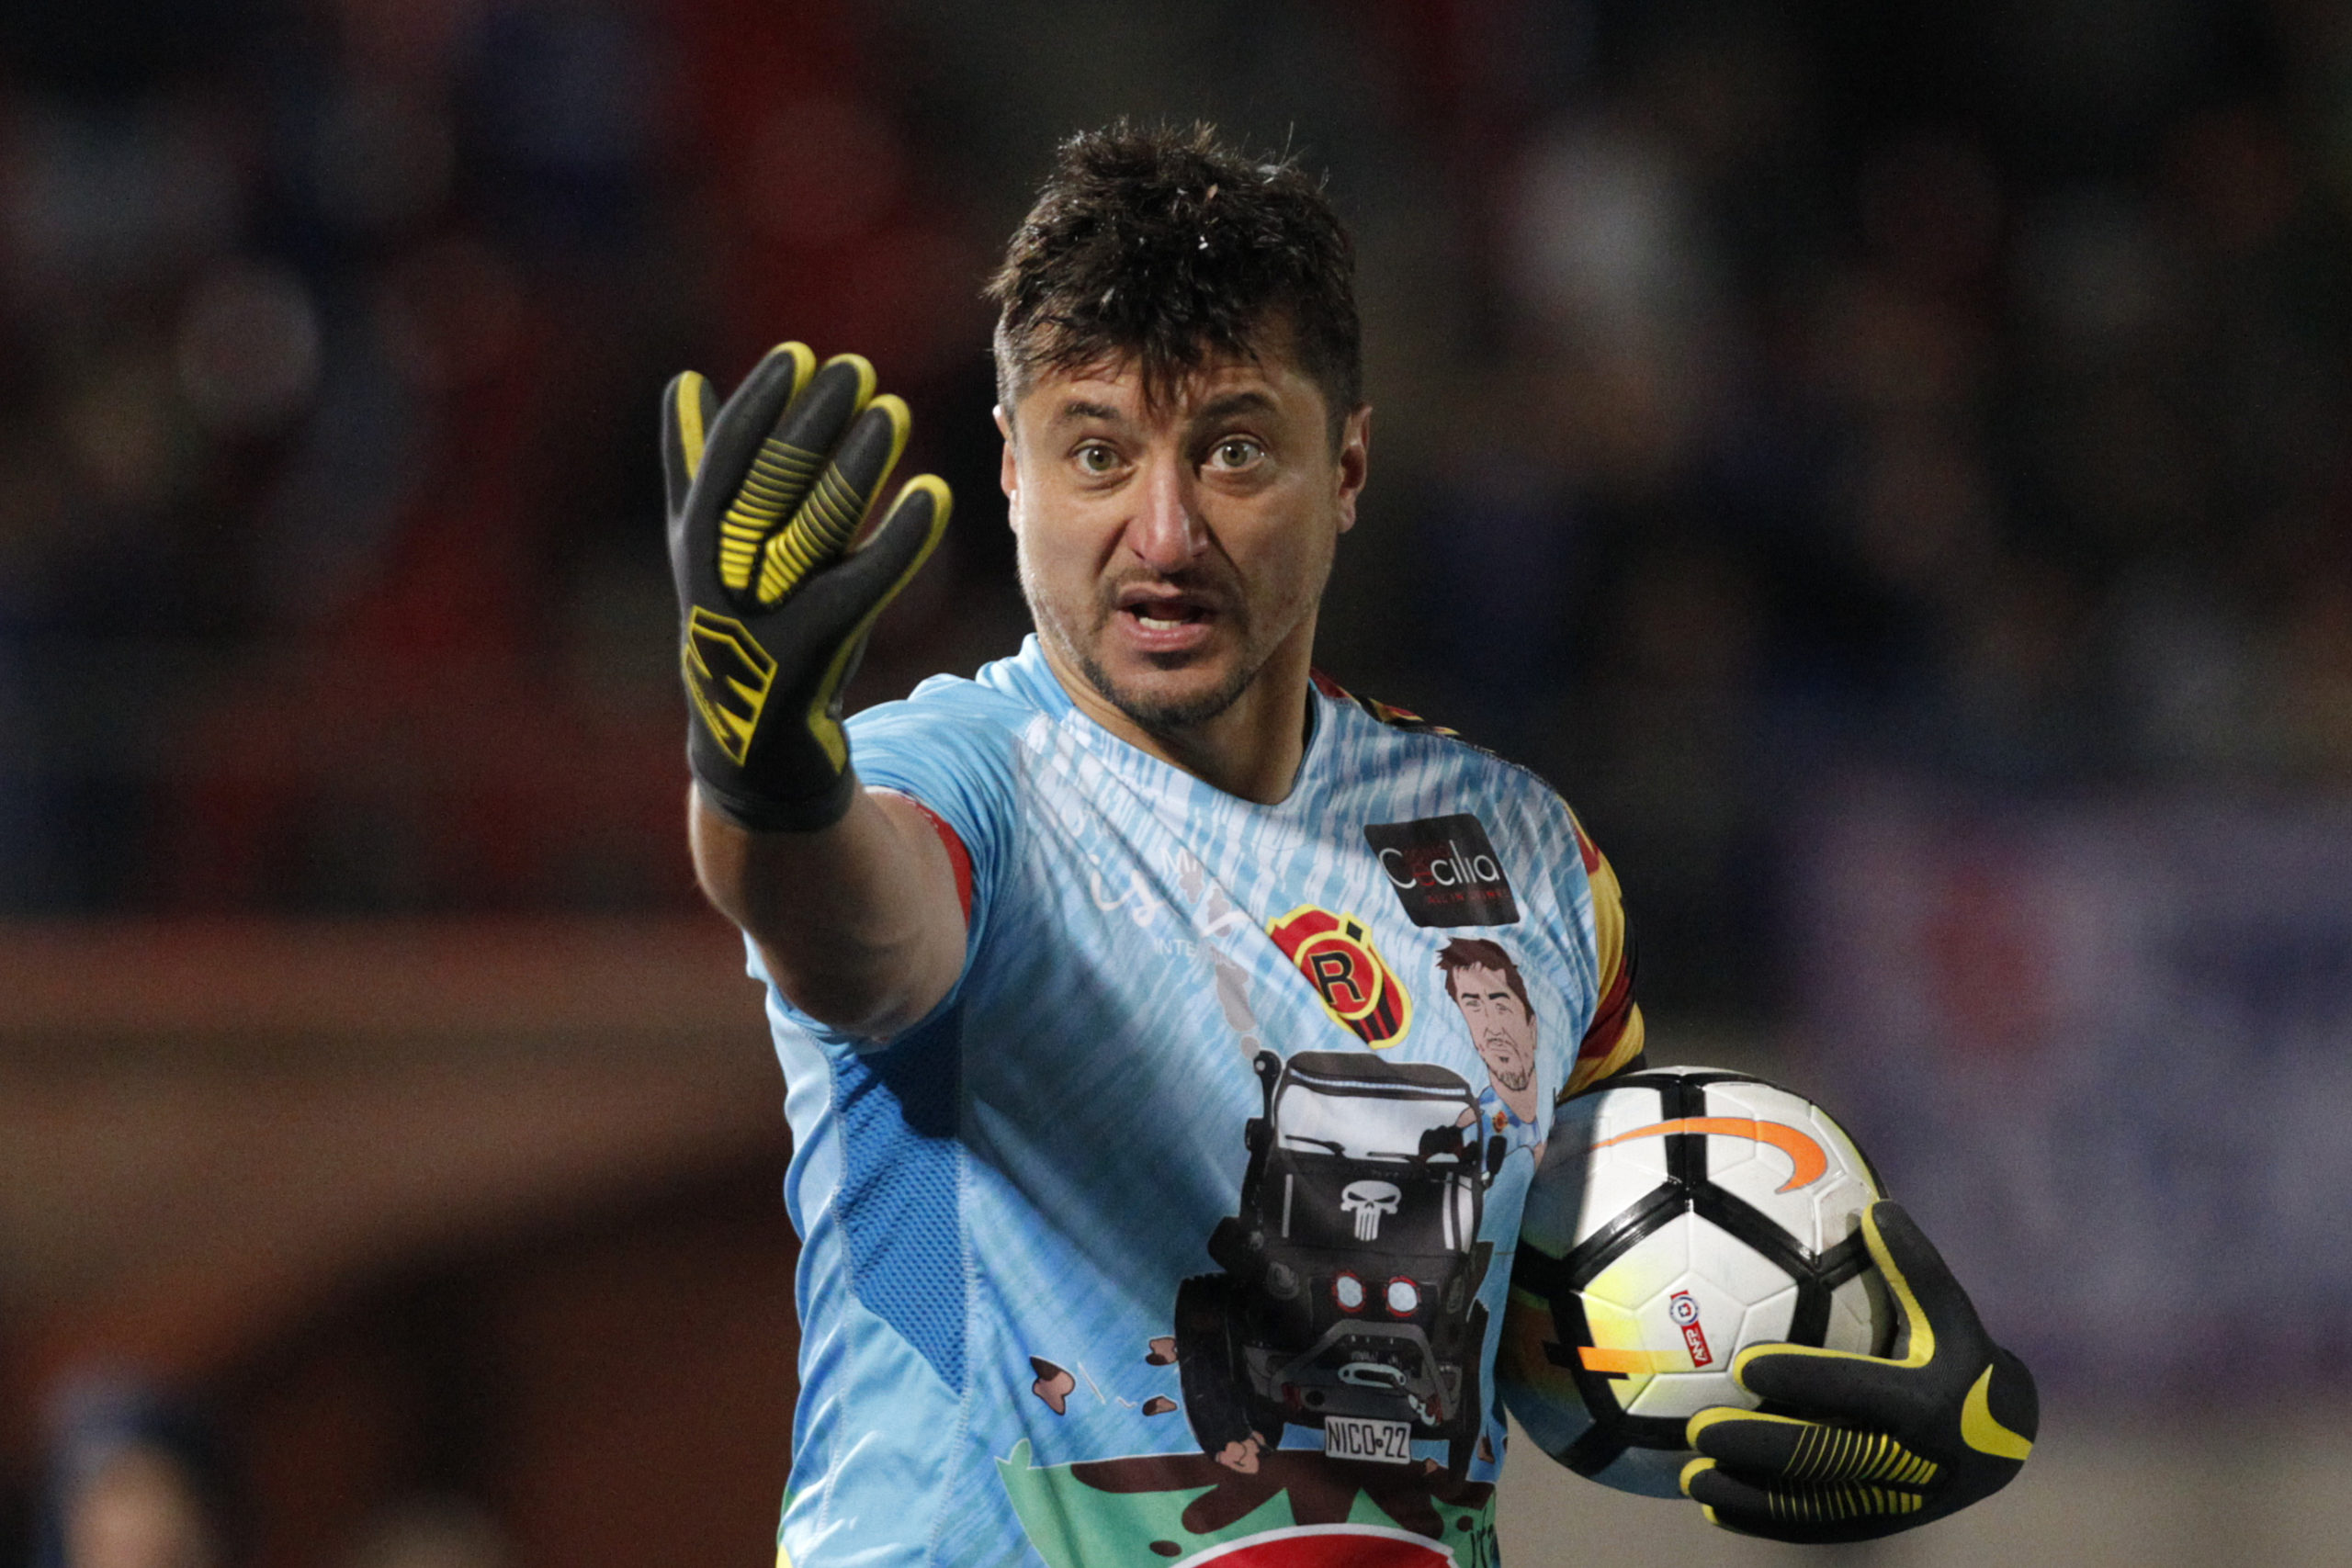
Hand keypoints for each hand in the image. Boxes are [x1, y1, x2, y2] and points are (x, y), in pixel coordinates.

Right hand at [665, 343, 950, 829]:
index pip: (724, 459)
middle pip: (769, 486)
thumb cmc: (737, 624)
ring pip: (813, 529)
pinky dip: (899, 537)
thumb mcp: (706, 551)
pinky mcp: (814, 651)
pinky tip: (932, 491)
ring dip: (854, 466)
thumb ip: (694, 467)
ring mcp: (766, 616)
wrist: (748, 745)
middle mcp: (723, 576)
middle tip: (856, 368)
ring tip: (892, 410)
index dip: (760, 405)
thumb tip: (686, 382)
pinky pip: (864, 584)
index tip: (798, 356)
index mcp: (694, 542)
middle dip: (811, 422)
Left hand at [1680, 1200, 2036, 1542]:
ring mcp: (1895, 1499)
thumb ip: (1915, 1265)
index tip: (1743, 1364)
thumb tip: (1875, 1205)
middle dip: (1760, 1448)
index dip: (1802, 1379)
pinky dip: (1766, 1521)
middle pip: (1826, 1456)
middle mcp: (1912, 1458)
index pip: (1856, 1390)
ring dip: (1749, 1495)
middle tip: (1697, 1432)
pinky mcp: (1881, 1522)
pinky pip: (1818, 1525)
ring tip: (1688, 1478)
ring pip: (1814, 1503)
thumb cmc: (1964, 1356)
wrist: (2008, 1439)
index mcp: (1927, 1401)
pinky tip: (1711, 1509)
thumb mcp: (1952, 1312)